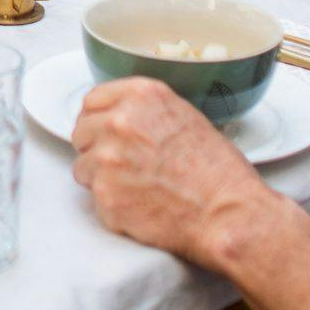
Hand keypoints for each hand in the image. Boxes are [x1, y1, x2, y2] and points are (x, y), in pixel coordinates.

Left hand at [71, 77, 271, 267]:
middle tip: (124, 167)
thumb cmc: (217, 172)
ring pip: (83, 166)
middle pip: (82, 132)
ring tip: (136, 189)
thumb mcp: (184, 117)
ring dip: (102, 178)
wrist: (227, 213)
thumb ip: (145, 112)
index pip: (92, 101)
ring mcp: (108, 158)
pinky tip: (139, 206)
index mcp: (140, 96)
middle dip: (97, 149)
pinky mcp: (105, 194)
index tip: (104, 133)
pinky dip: (111, 205)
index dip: (98, 120)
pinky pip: (94, 198)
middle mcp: (119, 122)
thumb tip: (120, 119)